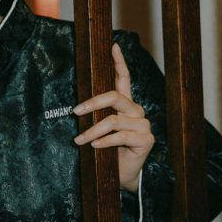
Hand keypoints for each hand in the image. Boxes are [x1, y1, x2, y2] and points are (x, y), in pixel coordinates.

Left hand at [73, 43, 154, 192]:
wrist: (122, 175)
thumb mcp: (99, 130)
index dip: (119, 62)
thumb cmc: (108, 150)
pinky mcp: (146, 140)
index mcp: (126, 105)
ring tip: (79, 140)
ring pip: (114, 120)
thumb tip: (76, 107)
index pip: (124, 78)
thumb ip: (95, 116)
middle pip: (115, 97)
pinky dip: (104, 141)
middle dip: (93, 103)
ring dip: (92, 131)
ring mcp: (143, 125)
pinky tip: (94, 146)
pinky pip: (121, 136)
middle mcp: (136, 111)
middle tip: (75, 112)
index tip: (112, 46)